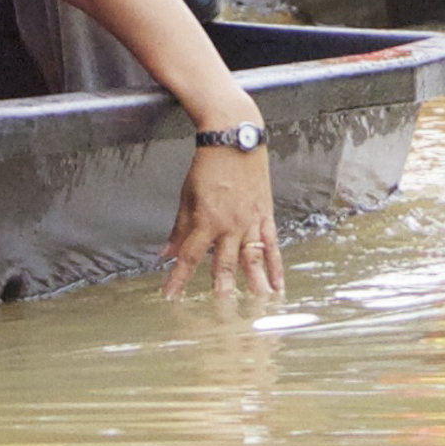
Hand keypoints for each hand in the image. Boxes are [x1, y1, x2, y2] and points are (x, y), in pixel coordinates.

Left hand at [166, 134, 284, 297]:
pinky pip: (272, 245)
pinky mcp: (265, 215)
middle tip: (223, 308)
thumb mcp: (187, 196)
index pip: (189, 256)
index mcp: (206, 219)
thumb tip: (165, 253)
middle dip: (223, 286)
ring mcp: (250, 221)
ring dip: (256, 282)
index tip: (170, 296)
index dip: (178, 278)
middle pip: (225, 261)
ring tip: (260, 303)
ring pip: (253, 257)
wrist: (235, 137)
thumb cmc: (208, 165)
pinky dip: (276, 266)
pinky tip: (279, 284)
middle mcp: (230, 224)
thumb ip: (179, 228)